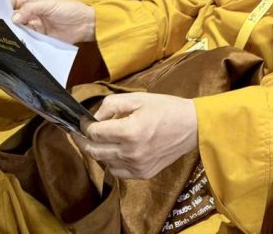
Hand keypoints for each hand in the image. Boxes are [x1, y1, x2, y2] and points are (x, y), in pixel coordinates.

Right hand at [10, 0, 94, 43]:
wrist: (86, 25)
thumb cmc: (70, 9)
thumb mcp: (50, 5)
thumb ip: (31, 9)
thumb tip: (13, 18)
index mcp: (33, 2)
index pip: (13, 2)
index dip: (2, 5)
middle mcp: (32, 14)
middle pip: (13, 17)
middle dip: (4, 21)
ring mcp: (35, 26)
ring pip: (18, 29)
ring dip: (10, 32)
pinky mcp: (40, 38)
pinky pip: (27, 40)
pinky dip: (20, 42)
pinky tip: (12, 45)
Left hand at [74, 93, 197, 178]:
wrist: (193, 126)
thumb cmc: (167, 108)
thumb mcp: (139, 98)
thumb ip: (112, 104)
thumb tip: (94, 117)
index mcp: (130, 131)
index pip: (94, 133)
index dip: (85, 126)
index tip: (83, 121)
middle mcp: (131, 152)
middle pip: (94, 151)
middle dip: (84, 141)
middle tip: (80, 133)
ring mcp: (137, 166)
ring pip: (103, 162)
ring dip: (99, 151)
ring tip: (103, 140)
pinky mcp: (143, 174)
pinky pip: (117, 171)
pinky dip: (112, 162)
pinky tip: (118, 150)